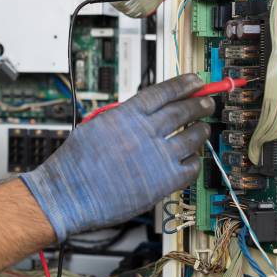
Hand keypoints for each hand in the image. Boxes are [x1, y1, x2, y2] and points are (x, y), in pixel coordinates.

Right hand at [20, 73, 211, 240]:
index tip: (195, 81)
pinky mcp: (164, 181)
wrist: (69, 195)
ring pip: (192, 137)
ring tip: (204, 129)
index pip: (164, 92)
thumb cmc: (75, 164)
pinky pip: (191, 167)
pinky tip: (192, 158)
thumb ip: (122, 118)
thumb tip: (143, 114)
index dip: (184, 84)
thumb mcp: (95, 126)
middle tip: (207, 102)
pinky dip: (195, 160)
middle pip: (183, 111)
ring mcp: (157, 157)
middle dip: (199, 104)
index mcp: (126, 116)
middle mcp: (145, 133)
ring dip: (201, 131)